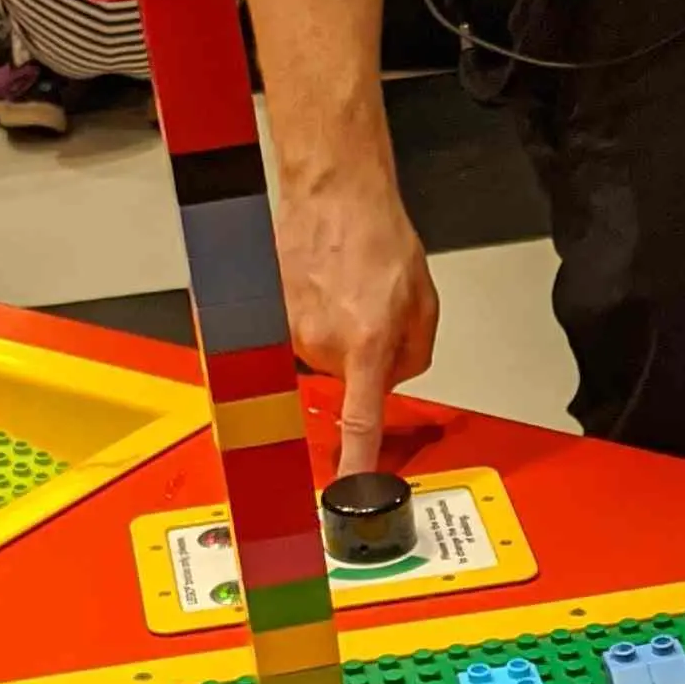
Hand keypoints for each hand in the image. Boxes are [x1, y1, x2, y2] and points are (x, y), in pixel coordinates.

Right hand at [278, 155, 438, 479]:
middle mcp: (320, 343)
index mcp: (367, 344)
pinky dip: (301, 316)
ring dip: (329, 332)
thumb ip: (415, 355)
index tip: (349, 492)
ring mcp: (284, 328)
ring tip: (339, 288)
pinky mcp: (260, 312)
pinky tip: (314, 286)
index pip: (361, 422)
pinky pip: (285, 335)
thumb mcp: (424, 302)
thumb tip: (393, 382)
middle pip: (343, 379)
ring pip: (314, 356)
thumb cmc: (376, 236)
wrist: (333, 192)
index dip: (356, 462)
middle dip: (358, 356)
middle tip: (365, 309)